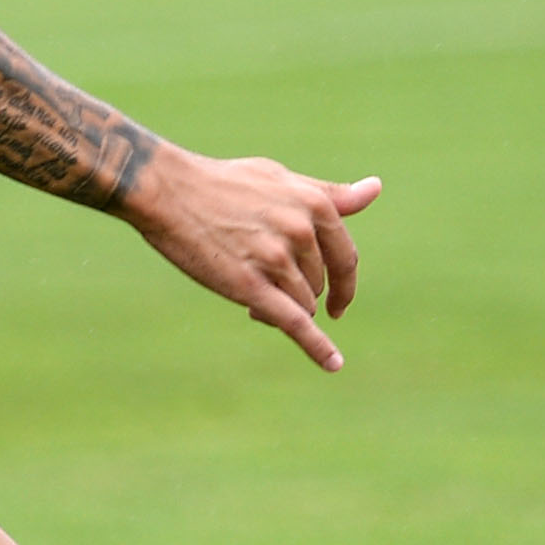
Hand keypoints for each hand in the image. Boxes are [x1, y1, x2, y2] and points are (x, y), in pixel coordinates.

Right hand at [117, 150, 379, 370]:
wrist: (169, 191)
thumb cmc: (223, 184)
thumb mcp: (281, 180)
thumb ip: (329, 194)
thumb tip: (376, 189)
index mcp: (314, 204)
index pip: (345, 257)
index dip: (344, 284)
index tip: (339, 302)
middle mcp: (301, 230)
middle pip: (319, 283)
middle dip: (296, 290)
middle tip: (260, 281)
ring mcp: (277, 259)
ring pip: (303, 304)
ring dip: (281, 306)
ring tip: (246, 291)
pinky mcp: (251, 286)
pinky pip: (294, 323)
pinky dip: (317, 347)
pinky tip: (333, 364)